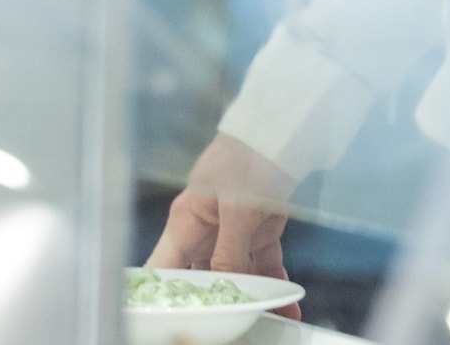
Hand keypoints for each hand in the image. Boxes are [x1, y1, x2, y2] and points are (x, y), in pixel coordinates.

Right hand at [147, 133, 301, 318]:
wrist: (286, 124)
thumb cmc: (250, 152)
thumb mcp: (236, 208)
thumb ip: (228, 253)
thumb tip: (225, 290)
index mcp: (186, 221)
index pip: (163, 271)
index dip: (164, 300)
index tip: (174, 323)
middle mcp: (204, 229)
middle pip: (202, 280)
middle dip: (217, 307)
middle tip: (229, 329)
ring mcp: (232, 229)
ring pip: (237, 276)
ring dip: (253, 300)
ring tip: (269, 323)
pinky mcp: (258, 228)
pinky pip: (262, 263)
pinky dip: (274, 283)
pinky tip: (287, 303)